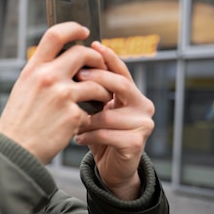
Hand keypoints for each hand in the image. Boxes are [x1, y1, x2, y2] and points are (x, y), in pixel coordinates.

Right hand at [0, 22, 110, 163]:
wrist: (14, 152)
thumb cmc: (18, 123)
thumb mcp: (23, 89)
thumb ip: (41, 74)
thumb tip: (64, 62)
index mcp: (33, 69)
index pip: (55, 35)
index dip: (73, 29)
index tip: (84, 32)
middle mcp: (47, 77)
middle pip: (83, 54)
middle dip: (97, 60)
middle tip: (101, 69)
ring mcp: (61, 96)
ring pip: (96, 83)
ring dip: (103, 91)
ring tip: (101, 100)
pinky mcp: (73, 116)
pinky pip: (92, 110)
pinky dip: (92, 117)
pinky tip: (85, 123)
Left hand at [74, 42, 154, 199]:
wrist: (112, 168)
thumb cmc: (101, 135)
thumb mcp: (96, 109)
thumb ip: (93, 90)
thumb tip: (73, 64)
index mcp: (133, 94)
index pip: (122, 71)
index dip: (109, 57)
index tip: (93, 45)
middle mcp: (143, 106)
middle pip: (121, 85)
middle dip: (97, 79)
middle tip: (77, 76)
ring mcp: (143, 124)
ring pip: (109, 114)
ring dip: (85, 118)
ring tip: (70, 121)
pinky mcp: (137, 143)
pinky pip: (107, 134)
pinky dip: (88, 135)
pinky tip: (76, 137)